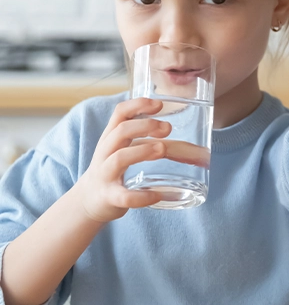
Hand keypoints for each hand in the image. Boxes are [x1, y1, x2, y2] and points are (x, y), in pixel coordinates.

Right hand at [74, 98, 171, 223]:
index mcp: (111, 137)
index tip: (159, 104)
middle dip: (145, 126)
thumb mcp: (122, 147)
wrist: (88, 200)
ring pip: (119, 159)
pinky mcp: (109, 197)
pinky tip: (156, 195)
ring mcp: (105, 175)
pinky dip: (141, 196)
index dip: (138, 105)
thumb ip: (144, 137)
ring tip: (162, 149)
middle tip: (168, 128)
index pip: (119, 113)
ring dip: (142, 151)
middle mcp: (105, 153)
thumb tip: (184, 134)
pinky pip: (124, 196)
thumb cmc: (112, 169)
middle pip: (120, 131)